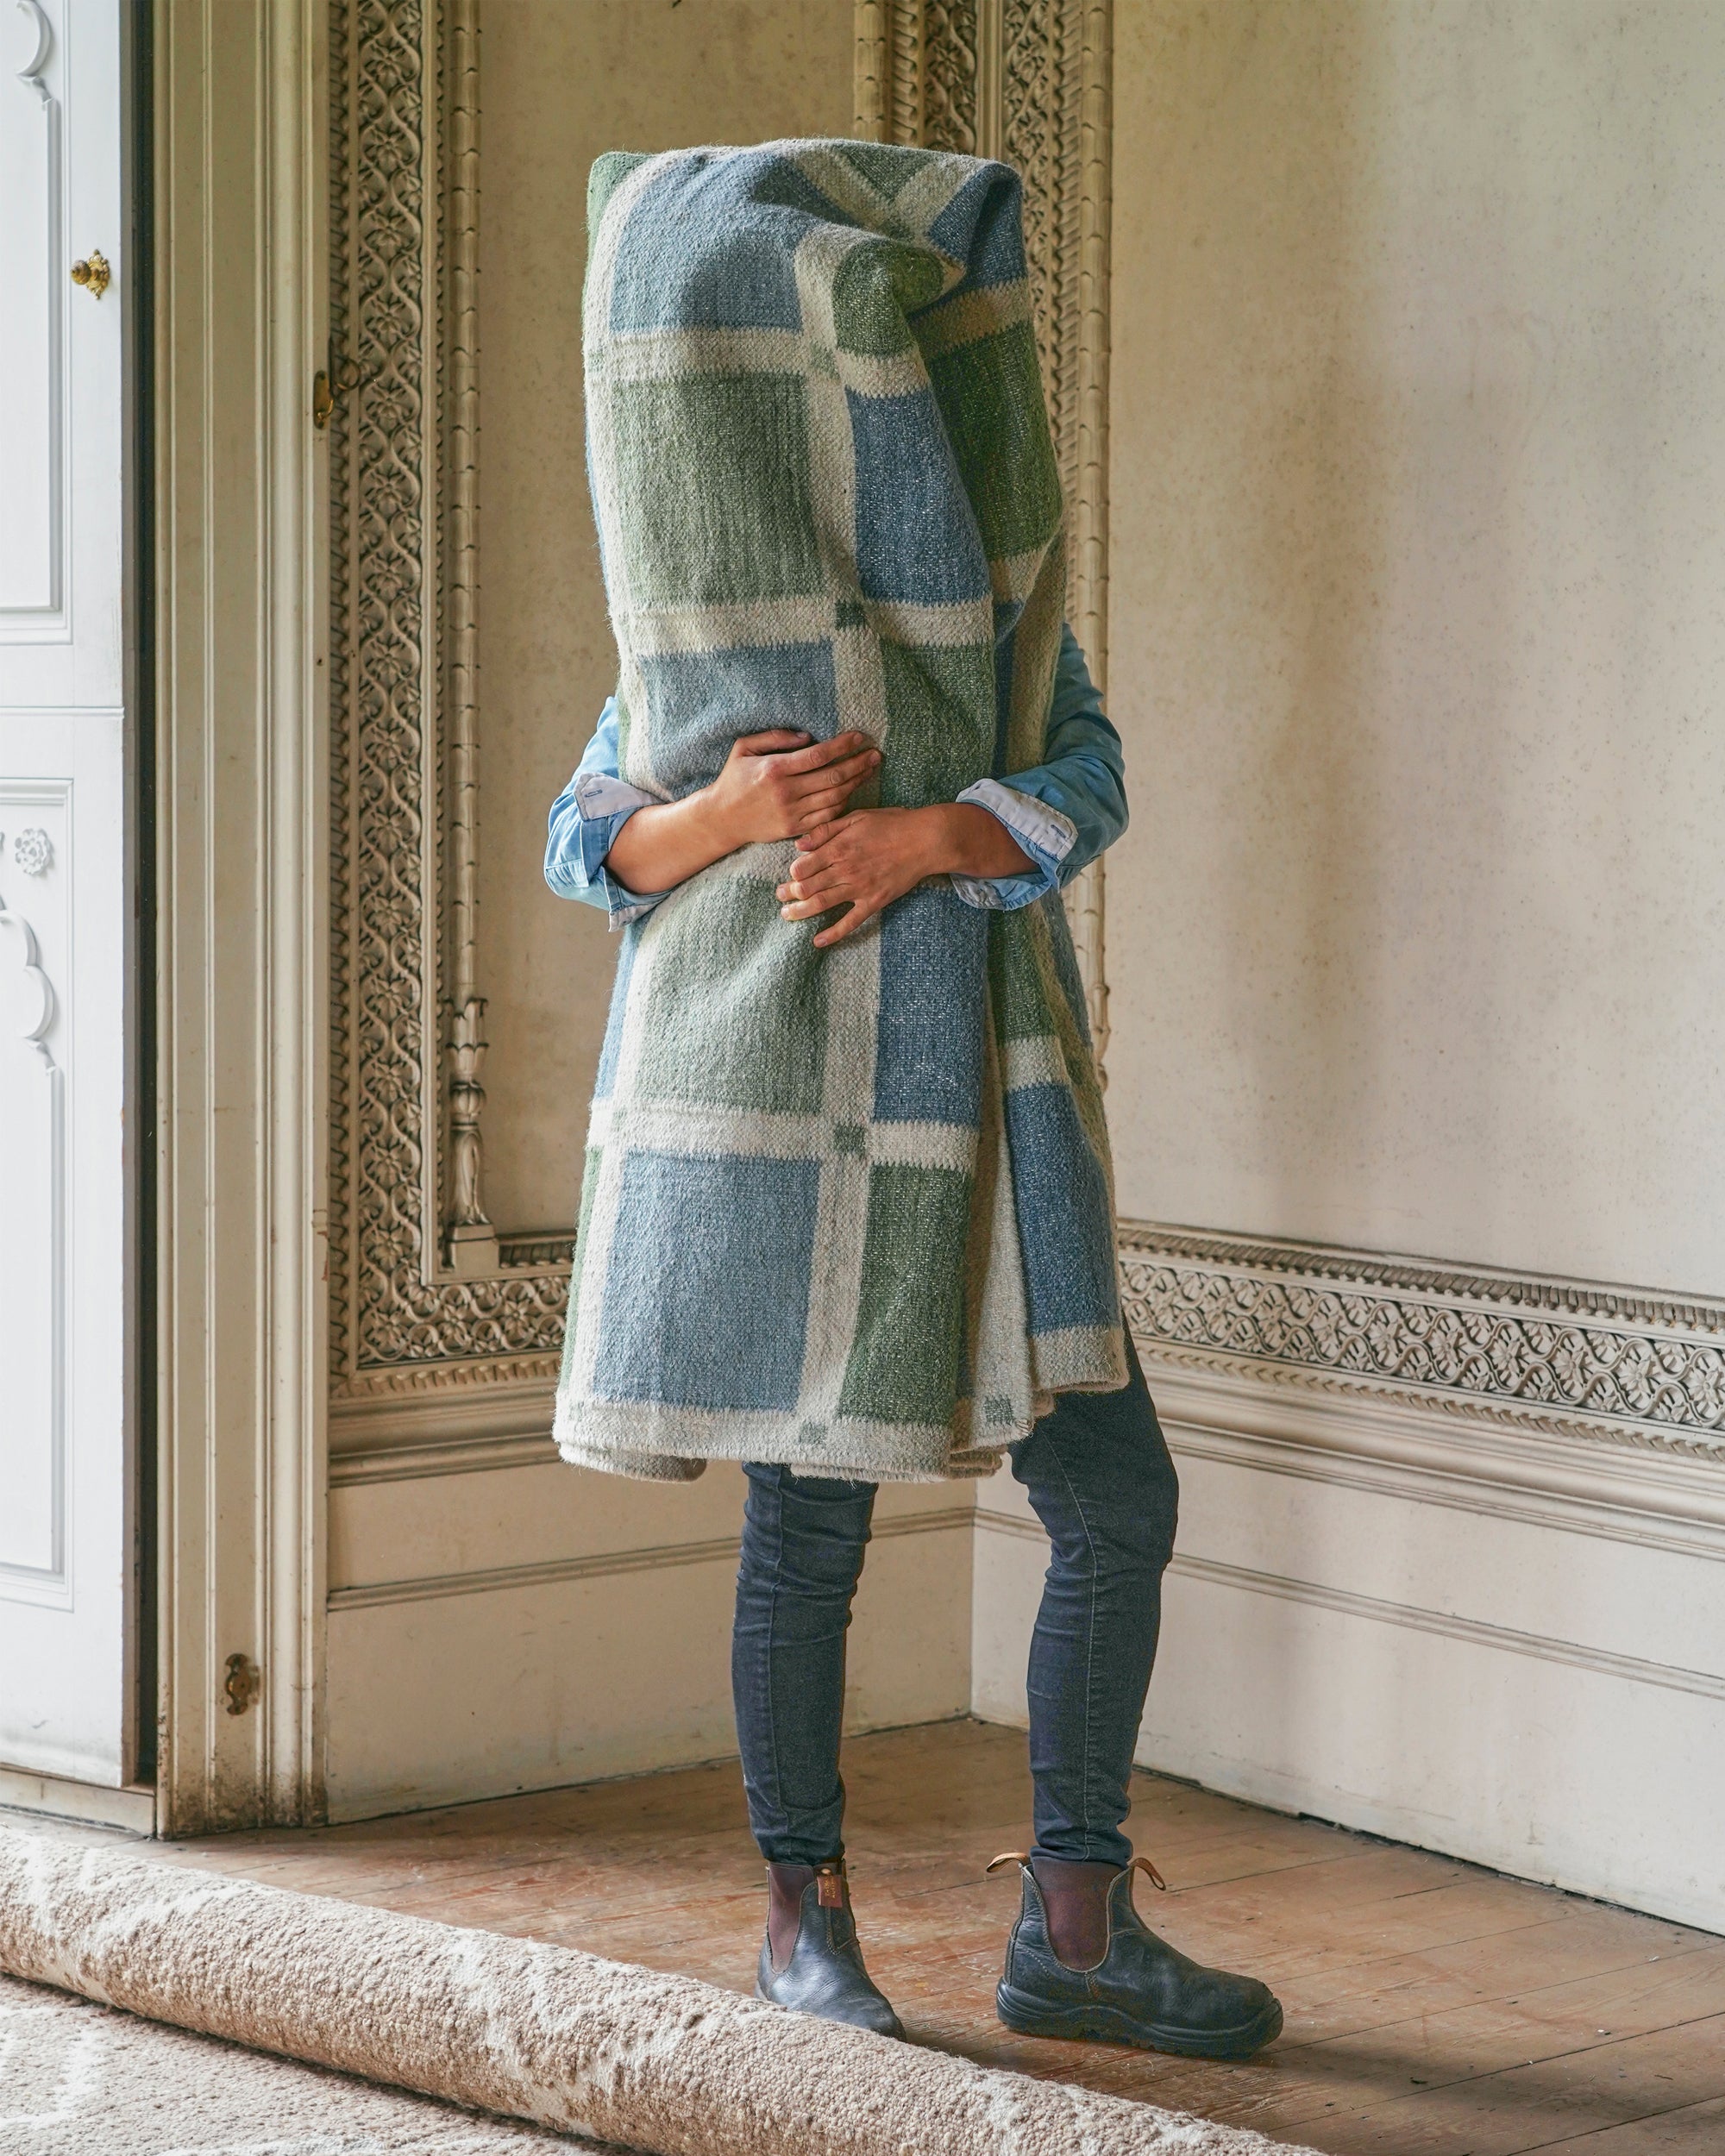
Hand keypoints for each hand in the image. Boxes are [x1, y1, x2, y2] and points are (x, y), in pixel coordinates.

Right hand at [703, 729, 880, 850]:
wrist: (722, 819)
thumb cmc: (733, 779)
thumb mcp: (744, 748)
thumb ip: (774, 737)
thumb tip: (807, 736)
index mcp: (775, 768)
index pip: (818, 755)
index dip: (843, 745)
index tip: (859, 737)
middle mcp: (786, 792)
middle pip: (833, 776)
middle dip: (859, 764)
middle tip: (876, 754)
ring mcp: (792, 813)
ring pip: (834, 797)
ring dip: (856, 783)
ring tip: (870, 770)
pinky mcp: (795, 829)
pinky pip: (827, 817)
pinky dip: (843, 803)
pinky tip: (852, 791)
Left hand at [776, 807, 946, 947]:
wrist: (924, 840)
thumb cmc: (891, 824)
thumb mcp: (856, 817)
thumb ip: (825, 830)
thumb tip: (798, 844)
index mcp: (838, 847)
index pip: (802, 866)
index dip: (791, 873)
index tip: (791, 874)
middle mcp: (844, 870)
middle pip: (806, 887)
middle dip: (787, 894)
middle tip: (779, 896)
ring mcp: (858, 888)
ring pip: (820, 905)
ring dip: (799, 912)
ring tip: (786, 915)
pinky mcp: (873, 902)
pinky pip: (849, 923)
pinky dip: (832, 934)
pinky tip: (817, 941)